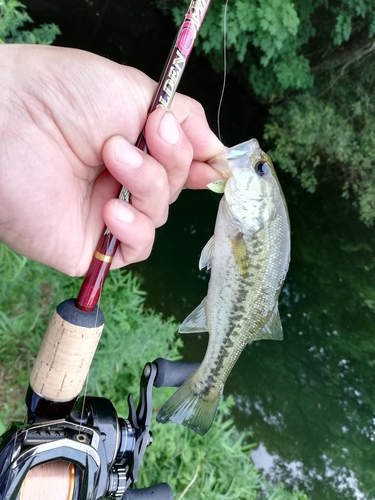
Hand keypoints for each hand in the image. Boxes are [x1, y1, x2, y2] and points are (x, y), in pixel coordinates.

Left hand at [0, 44, 223, 275]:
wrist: (8, 119)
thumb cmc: (65, 94)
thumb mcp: (136, 91)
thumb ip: (185, 119)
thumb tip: (220, 155)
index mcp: (138, 145)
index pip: (184, 164)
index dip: (203, 164)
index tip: (215, 160)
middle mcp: (125, 180)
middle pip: (177, 188)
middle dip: (172, 160)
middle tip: (148, 133)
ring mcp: (109, 213)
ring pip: (160, 216)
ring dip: (148, 186)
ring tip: (114, 156)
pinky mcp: (91, 244)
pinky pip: (135, 250)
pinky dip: (134, 230)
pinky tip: (112, 210)